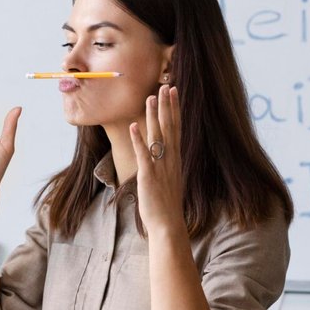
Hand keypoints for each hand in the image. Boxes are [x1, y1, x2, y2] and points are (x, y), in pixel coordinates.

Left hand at [128, 84, 186, 236]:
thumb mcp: (168, 179)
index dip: (174, 109)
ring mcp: (160, 167)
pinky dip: (138, 139)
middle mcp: (170, 159)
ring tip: (151, 98)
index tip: (174, 92)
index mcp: (175, 159)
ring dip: (153, 116)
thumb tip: (161, 153)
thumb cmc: (165, 204)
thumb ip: (165, 164)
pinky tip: (134, 125)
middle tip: (167, 85)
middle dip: (168, 106)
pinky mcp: (149, 176)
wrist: (168, 224)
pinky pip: (144, 154)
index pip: (176, 128)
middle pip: (170, 127)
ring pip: (158, 136)